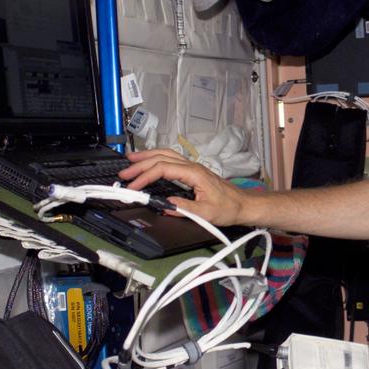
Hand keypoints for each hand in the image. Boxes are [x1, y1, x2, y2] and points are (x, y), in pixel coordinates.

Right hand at [120, 148, 246, 225]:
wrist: (244, 205)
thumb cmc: (229, 207)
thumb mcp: (206, 213)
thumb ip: (184, 209)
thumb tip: (165, 205)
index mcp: (195, 173)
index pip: (163, 169)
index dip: (145, 176)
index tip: (134, 187)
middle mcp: (193, 166)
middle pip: (162, 157)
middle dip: (141, 164)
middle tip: (124, 173)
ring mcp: (193, 167)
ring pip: (166, 155)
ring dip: (147, 157)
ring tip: (131, 160)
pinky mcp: (193, 171)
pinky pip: (171, 159)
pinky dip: (156, 159)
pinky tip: (149, 163)